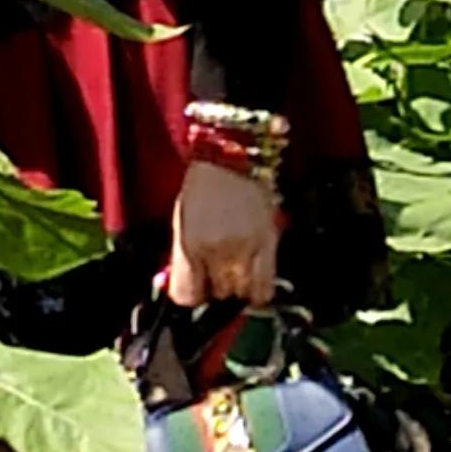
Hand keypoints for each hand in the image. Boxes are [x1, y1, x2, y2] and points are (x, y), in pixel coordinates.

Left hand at [164, 156, 282, 306]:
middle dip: (216, 287)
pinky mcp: (269, 243)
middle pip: (217, 296)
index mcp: (189, 245)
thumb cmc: (204, 184)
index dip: (193, 296)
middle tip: (216, 272)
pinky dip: (258, 289)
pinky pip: (264, 288)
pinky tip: (254, 274)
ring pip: (242, 295)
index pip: (187, 297)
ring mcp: (245, 249)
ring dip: (238, 287)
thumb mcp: (181, 220)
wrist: (234, 154)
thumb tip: (190, 286)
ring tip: (235, 268)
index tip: (197, 290)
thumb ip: (184, 257)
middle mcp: (217, 252)